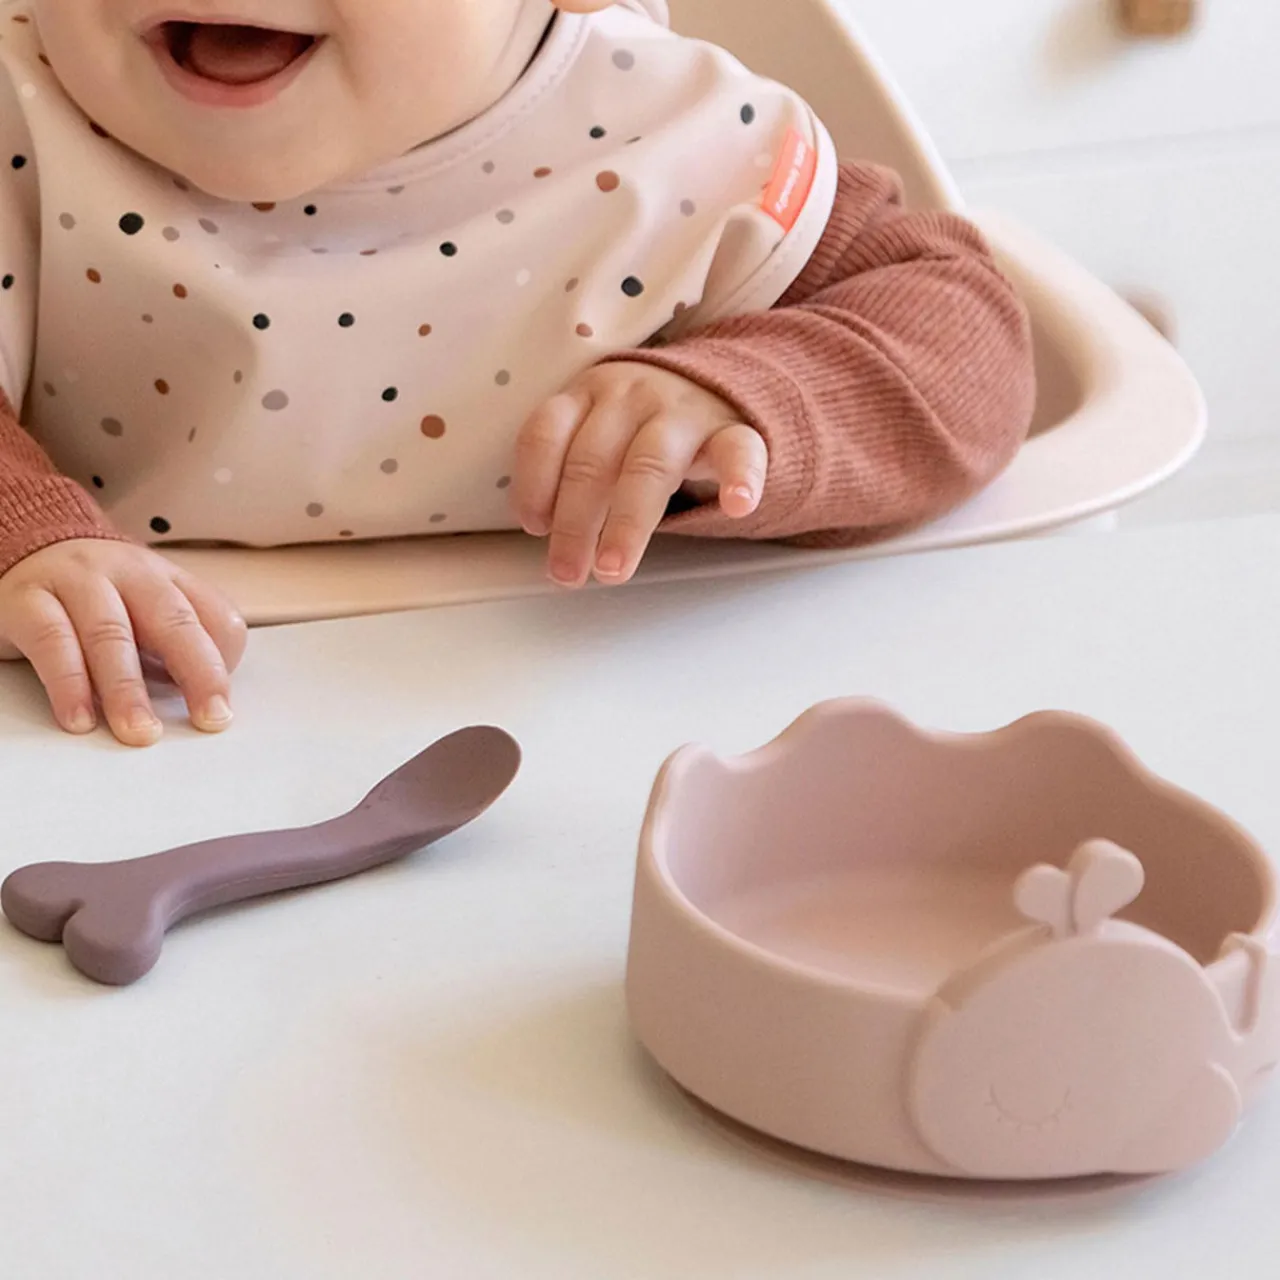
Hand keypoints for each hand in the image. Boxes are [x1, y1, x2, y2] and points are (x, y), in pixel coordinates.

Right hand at [0, 539, 247, 746]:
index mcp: (166, 578)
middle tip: (209, 717)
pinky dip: (68, 683)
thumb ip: (172, 643)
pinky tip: (79, 717)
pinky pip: (52, 641)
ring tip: (138, 730)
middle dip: (198, 673)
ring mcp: (77, 582)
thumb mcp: (142, 607)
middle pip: (173, 621)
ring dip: (127, 689)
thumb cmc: (91, 592)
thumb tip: (197, 697)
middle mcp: (128, 573)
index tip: (221, 703)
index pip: (215, 614)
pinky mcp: (28, 600)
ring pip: (110, 634)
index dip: (224, 660)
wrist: (19, 545)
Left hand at [512, 361, 766, 586]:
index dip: (534, 482)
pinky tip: (737, 505)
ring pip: (650, 465)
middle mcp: (632, 397)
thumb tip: (544, 531)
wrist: (713, 387)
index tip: (534, 526)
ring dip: (627, 522)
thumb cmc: (641, 426)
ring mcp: (683, 412)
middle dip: (574, 522)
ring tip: (612, 568)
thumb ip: (569, 471)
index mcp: (588, 394)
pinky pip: (739, 451)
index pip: (548, 433)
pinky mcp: (733, 430)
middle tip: (567, 572)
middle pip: (594, 461)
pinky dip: (740, 477)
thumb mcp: (596, 431)